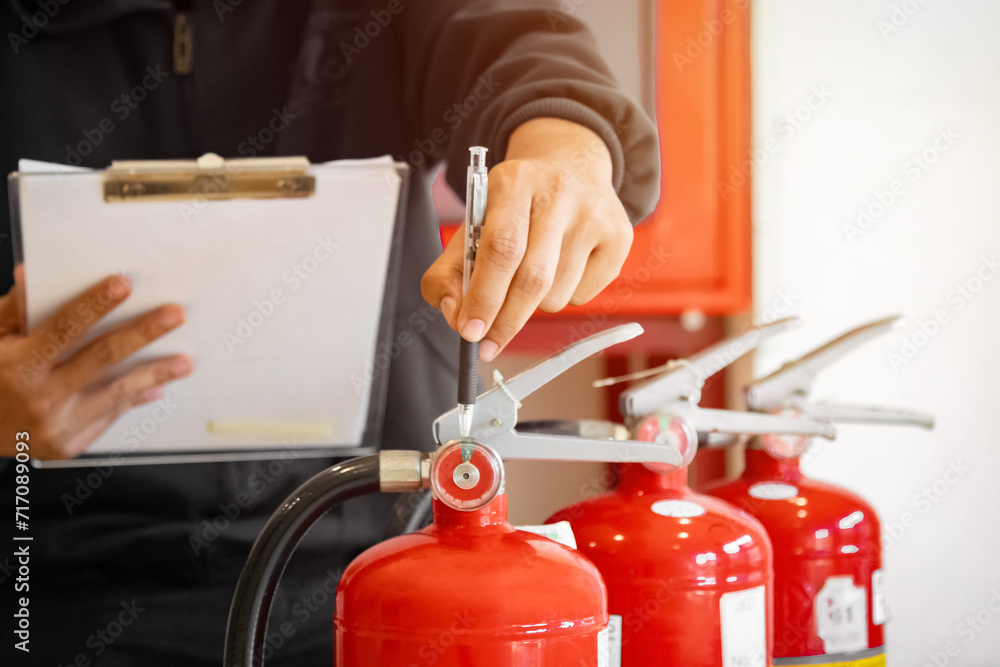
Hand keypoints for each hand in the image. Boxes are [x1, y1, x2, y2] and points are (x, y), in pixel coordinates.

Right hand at [0, 271, 192, 459]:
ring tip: (184, 361)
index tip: (122, 284)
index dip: (94, 304)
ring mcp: (57, 425)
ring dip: (156, 374)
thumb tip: (30, 276)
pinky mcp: (69, 445)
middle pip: (102, 357)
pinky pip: (109, 415)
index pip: (63, 328)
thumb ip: (13, 311)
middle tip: (174, 314)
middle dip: (143, 333)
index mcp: (18, 365)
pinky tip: (156, 385)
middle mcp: (39, 397)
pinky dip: (134, 398)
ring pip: (117, 392)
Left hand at [421, 118, 632, 360]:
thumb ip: (451, 270)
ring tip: (531, 275)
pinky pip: (582, 297)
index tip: (470, 331)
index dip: (484, 296)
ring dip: (534, 305)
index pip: (501, 248)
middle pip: (533, 277)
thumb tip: (456, 315)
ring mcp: (595, 214)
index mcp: (514, 181)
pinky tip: (561, 267)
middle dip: (506, 319)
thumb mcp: (474, 222)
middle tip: (489, 342)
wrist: (572, 165)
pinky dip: (562, 297)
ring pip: (556, 295)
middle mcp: (559, 192)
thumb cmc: (517, 205)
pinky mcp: (620, 236)